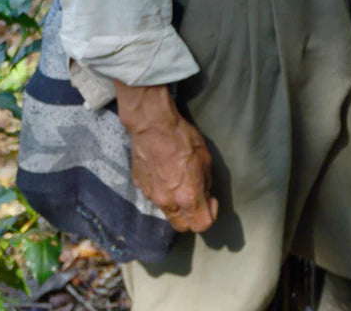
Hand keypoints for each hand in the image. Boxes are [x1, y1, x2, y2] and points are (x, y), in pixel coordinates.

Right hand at [114, 82, 218, 232]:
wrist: (153, 125)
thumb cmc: (183, 138)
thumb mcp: (205, 159)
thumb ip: (205, 184)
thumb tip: (204, 195)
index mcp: (188, 197)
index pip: (201, 225)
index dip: (210, 214)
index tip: (210, 200)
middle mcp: (168, 202)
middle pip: (181, 226)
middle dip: (191, 218)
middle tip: (196, 199)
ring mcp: (151, 196)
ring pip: (167, 212)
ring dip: (176, 205)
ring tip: (178, 182)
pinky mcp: (139, 186)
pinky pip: (153, 196)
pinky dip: (161, 191)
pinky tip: (163, 172)